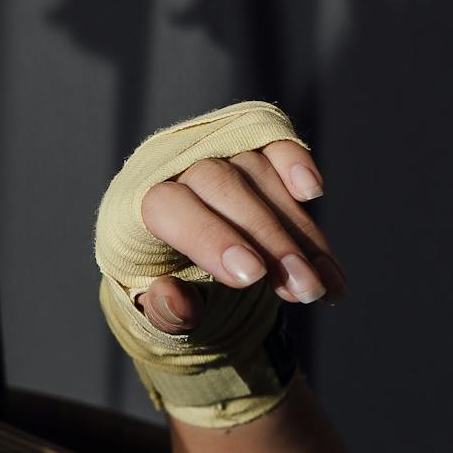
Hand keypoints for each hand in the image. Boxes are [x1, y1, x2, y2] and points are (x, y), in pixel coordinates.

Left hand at [132, 141, 350, 334]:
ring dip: (298, 230)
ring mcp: (209, 152)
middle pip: (222, 187)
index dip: (210, 237)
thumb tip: (174, 299)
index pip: (167, 207)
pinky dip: (295, 162)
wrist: (169, 252)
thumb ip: (162, 311)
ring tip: (321, 284)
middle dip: (270, 241)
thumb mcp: (151, 309)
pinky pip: (272, 141)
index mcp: (130, 208)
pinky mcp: (245, 145)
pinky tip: (313, 193)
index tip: (252, 276)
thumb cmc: (157, 281)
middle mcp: (168, 169)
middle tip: (303, 290)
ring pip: (258, 174)